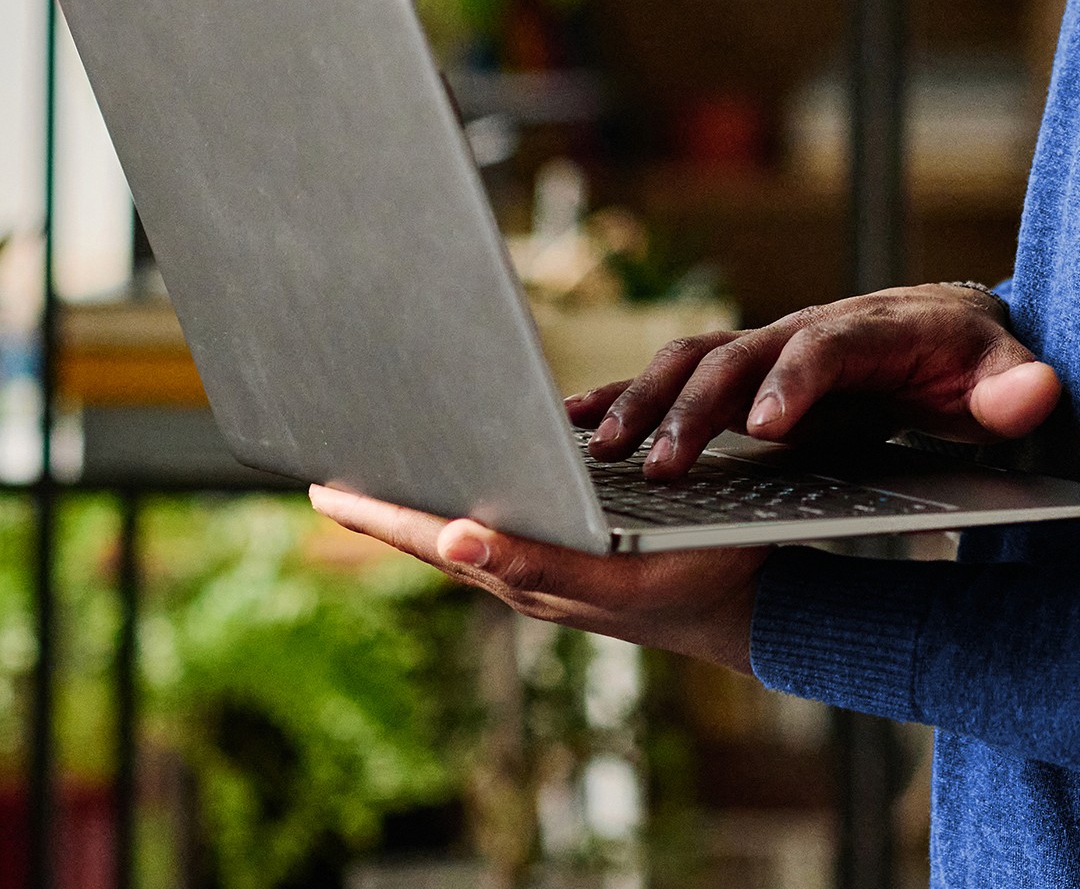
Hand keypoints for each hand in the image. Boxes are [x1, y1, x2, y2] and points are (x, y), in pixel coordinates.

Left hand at [307, 484, 763, 671]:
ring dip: (421, 513)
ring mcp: (547, 572)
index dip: (379, 516)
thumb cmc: (688, 579)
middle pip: (438, 539)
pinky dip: (469, 516)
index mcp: (525, 572)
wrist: (745, 604)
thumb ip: (532, 562)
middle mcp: (525, 574)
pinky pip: (504, 536)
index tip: (323, 491)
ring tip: (382, 488)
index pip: (433, 539)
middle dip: (385, 512)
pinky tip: (468, 500)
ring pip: (467, 538)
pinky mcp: (572, 562)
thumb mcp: (612, 572)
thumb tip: (454, 537)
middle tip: (328, 487)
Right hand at [568, 282, 1061, 477]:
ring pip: (694, 362)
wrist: (952, 333)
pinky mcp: (746, 377)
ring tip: (598, 456)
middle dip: (695, 407)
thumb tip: (1037, 392)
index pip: (825, 345)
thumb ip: (1018, 386)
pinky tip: (570, 429)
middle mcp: (808, 330)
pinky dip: (623, 394)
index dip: (795, 382)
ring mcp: (770, 350)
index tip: (767, 428)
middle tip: (657, 468)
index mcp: (871, 328)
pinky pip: (677, 378)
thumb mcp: (1007, 369)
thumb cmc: (977, 356)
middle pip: (740, 355)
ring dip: (644, 402)